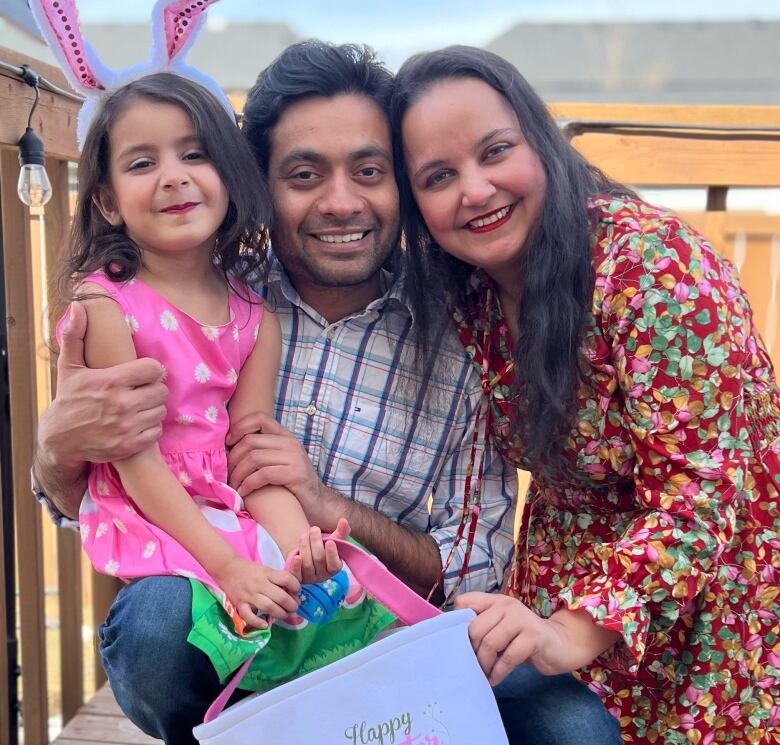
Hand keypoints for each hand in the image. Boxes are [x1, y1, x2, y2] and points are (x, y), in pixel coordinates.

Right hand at [41, 303, 167, 465]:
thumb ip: (75, 336)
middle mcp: (120, 404)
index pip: (154, 368)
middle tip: (142, 390)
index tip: (144, 372)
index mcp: (110, 381)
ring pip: (161, 410)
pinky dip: (151, 427)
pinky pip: (157, 430)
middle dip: (154, 388)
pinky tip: (138, 422)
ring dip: (153, 407)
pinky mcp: (129, 445)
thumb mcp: (69, 366)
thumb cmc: (69, 398)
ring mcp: (126, 427)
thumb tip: (79, 306)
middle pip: (161, 390)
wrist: (60, 439)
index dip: (152, 369)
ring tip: (140, 405)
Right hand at [212, 554, 300, 629]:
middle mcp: (260, 584)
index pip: (286, 579)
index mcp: (267, 574)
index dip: (296, 586)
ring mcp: (249, 595)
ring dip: (280, 613)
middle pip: (280, 596)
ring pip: (268, 606)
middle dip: (291, 604)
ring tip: (285, 615)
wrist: (227, 568)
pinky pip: (248, 616)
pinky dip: (257, 622)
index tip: (297, 591)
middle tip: (294, 607)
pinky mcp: (240, 604)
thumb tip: (292, 591)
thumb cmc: (250, 570)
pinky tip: (265, 625)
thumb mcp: (266, 569)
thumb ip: (277, 579)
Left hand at [226, 412, 336, 527]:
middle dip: (232, 458)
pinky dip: (247, 485)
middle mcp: (290, 443)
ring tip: (233, 486)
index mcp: (285, 436)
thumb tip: (228, 448)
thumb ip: (261, 450)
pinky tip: (243, 493)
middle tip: (226, 474)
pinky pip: (262, 475)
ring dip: (237, 474)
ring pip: (253, 458)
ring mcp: (294, 458)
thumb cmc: (291, 484)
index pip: (259, 418)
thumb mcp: (278, 461)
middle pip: (250, 441)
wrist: (317, 503)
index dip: (239, 427)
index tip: (228, 444)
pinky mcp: (295, 475)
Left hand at [296, 519, 349, 583]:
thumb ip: (340, 532)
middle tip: (314, 529)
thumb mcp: (333, 539)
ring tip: (304, 534)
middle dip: (316, 543)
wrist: (308, 553)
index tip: (330, 542)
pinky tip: (296, 557)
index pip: (334, 564)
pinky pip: (296, 575)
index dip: (332, 554)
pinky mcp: (298, 578)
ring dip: (305, 547)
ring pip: (307, 564)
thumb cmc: (323, 547)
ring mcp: (310, 578)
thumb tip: (344, 521)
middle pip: (319, 560)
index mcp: (334, 567)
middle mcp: (322, 575)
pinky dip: (296, 566)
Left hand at [455, 593, 569, 683]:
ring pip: (490, 642)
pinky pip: (508, 657)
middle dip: (471, 651)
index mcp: (495, 601)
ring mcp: (521, 619)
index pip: (465, 602)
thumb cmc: (523, 638)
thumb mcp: (501, 628)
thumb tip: (453, 640)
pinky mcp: (533, 637)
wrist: (560, 644)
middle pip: (475, 628)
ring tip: (484, 674)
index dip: (457, 624)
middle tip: (471, 666)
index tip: (456, 643)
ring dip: (484, 664)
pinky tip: (495, 680)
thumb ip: (483, 626)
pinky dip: (498, 672)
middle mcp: (506, 605)